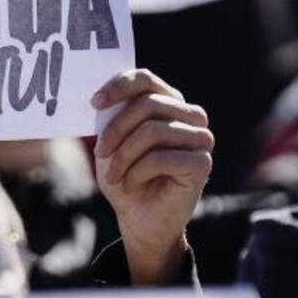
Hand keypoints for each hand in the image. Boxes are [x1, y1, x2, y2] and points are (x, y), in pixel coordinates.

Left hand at [91, 69, 212, 285]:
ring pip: (153, 131)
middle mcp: (189, 115)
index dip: (119, 87)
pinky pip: (161, 157)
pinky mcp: (202, 163)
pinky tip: (132, 184)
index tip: (94, 104)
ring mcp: (200, 138)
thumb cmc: (124, 176)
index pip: (146, 79)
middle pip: (148, 104)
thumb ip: (112, 116)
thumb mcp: (111, 142)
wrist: (138, 218)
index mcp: (168, 102)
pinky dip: (138, 172)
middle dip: (116, 130)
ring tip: (113, 175)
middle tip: (100, 153)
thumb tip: (100, 97)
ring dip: (124, 156)